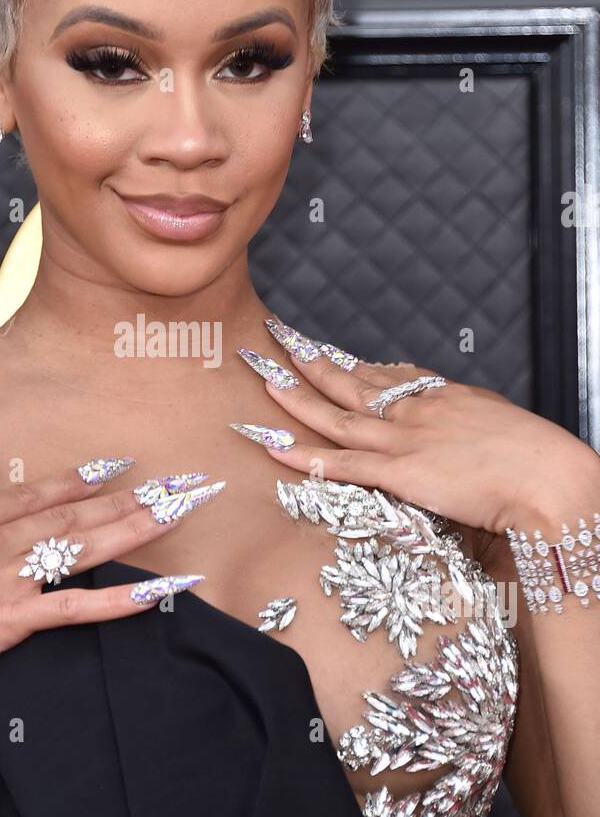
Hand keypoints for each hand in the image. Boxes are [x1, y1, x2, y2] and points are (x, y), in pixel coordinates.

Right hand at [0, 461, 209, 705]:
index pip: (37, 493)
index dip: (81, 479)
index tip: (118, 465)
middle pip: (73, 514)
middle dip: (128, 498)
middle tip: (173, 484)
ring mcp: (6, 579)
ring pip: (83, 547)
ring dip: (134, 530)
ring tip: (176, 514)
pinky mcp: (10, 621)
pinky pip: (76, 608)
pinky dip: (120, 600)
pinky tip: (158, 590)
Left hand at [246, 344, 599, 536]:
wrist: (552, 477)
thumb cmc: (540, 460)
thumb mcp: (502, 426)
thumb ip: (473, 423)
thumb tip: (463, 428)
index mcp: (446, 396)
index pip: (390, 375)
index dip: (354, 364)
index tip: (327, 351)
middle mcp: (419, 409)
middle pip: (353, 380)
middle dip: (311, 360)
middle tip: (279, 339)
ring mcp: (406, 439)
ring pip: (337, 414)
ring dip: (296, 396)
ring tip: (264, 377)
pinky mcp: (401, 473)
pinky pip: (342, 463)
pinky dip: (305, 455)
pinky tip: (275, 447)